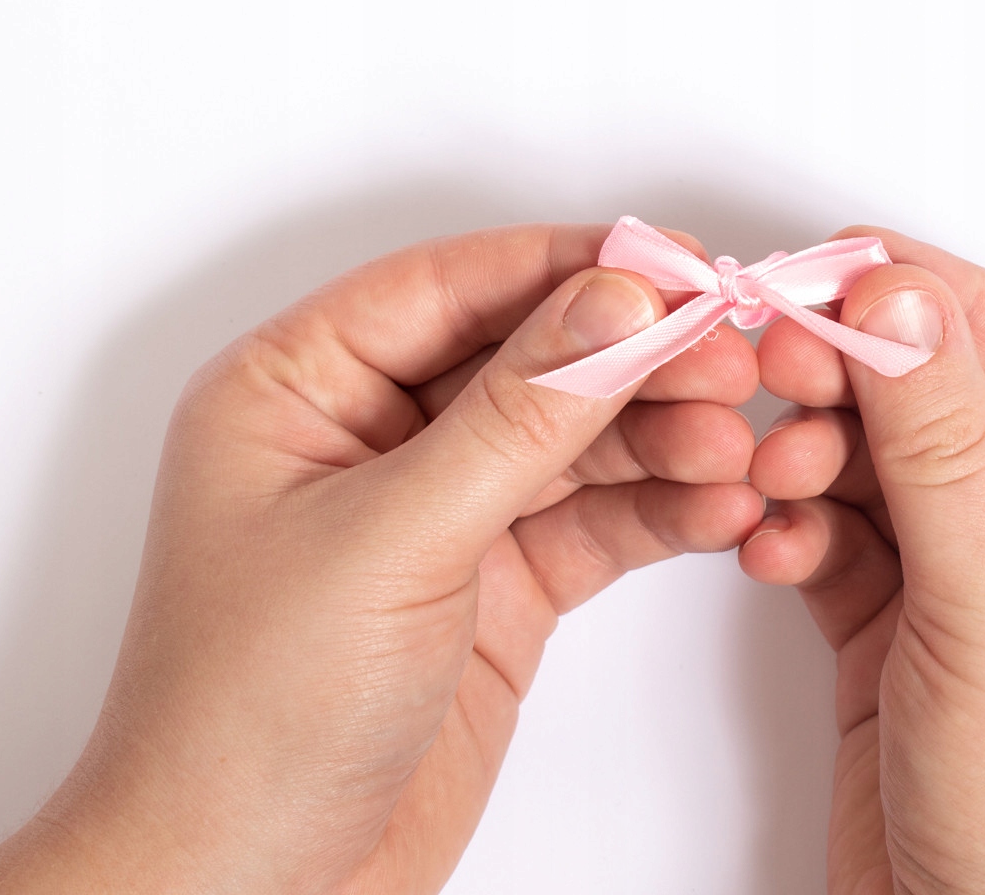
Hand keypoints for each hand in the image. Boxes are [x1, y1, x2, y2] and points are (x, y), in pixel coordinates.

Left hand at [0, 224, 762, 894]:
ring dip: (662, 435)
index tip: (675, 264)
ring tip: (737, 446)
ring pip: (573, 434)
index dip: (572, 266)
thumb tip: (614, 302)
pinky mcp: (497, 580)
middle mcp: (371, 432)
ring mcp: (440, 509)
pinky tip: (719, 507)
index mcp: (299, 387)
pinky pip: (594, 516)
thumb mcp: (391, 539)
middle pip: (528, 353)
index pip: (454, 284)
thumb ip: (516, 416)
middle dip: (634, 355)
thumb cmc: (248, 721)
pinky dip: (660, 509)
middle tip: (729, 354)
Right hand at [740, 228, 984, 893]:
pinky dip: (795, 531)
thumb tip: (903, 302)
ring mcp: (977, 581)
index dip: (945, 302)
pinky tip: (767, 545)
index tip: (851, 261)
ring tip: (767, 468)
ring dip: (814, 457)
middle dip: (860, 379)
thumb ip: (937, 445)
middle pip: (949, 404)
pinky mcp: (903, 626)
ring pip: (882, 467)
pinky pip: (841, 538)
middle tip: (779, 346)